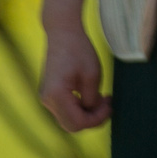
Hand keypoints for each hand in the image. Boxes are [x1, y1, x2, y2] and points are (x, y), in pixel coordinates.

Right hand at [36, 0, 110, 132]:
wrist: (63, 33)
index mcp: (56, 95)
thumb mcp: (92, 75)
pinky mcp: (49, 94)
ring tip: (103, 97)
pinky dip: (80, 107)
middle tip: (108, 103)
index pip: (77, 123)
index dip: (97, 119)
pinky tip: (93, 95)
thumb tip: (92, 113)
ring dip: (87, 112)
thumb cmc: (79, 50)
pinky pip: (66, 109)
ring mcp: (46, 98)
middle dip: (92, 118)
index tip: (110, 106)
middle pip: (71, 124)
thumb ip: (92, 99)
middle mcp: (47, 100)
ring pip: (68, 118)